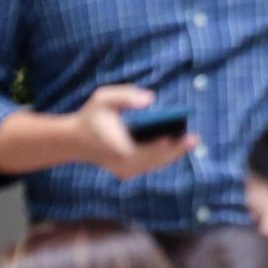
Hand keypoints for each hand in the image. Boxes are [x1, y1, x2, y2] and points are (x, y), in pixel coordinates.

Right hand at [75, 83, 199, 179]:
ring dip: (172, 154)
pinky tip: (177, 148)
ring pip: (154, 164)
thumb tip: (150, 100)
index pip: (143, 150)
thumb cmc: (91, 117)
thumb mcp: (103, 98)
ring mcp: (124, 171)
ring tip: (190, 142)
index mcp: (117, 149)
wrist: (73, 141)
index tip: (173, 139)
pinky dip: (163, 157)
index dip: (160, 146)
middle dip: (175, 150)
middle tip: (194, 139)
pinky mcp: (126, 172)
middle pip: (154, 159)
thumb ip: (126, 95)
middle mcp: (122, 164)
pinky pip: (149, 166)